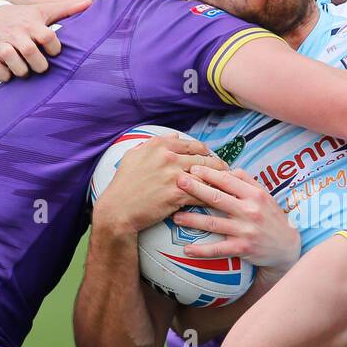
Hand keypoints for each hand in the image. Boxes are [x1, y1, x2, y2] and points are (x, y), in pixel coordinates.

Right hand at [0, 0, 92, 81]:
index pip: (48, 37)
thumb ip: (68, 8)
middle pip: (30, 51)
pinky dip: (2, 74)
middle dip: (39, 64)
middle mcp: (16, 34)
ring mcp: (1, 44)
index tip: (53, 51)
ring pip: (12, 60)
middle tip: (41, 66)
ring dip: (22, 70)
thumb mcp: (44, 10)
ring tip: (25, 69)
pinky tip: (8, 72)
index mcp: (32, 24)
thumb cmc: (24, 17)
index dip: (54, 48)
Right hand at [92, 136, 225, 235]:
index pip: (192, 145)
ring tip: (228, 185)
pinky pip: (202, 194)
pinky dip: (213, 196)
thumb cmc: (124, 184)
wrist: (118, 209)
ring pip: (206, 175)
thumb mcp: (134, 156)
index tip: (211, 156)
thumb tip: (174, 137)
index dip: (205, 151)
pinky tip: (220, 200)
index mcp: (159, 146)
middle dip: (218, 165)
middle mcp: (168, 158)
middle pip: (203, 158)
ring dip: (220, 181)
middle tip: (226, 171)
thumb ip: (154, 144)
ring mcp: (173, 176)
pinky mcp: (177, 195)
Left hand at [173, 165, 300, 269]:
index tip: (191, 168)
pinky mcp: (243, 249)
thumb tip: (226, 169)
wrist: (287, 247)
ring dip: (192, 220)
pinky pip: (218, 249)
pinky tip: (187, 249)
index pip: (228, 180)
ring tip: (175, 217)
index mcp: (255, 194)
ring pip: (214, 223)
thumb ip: (246, 181)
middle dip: (195, 189)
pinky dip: (202, 250)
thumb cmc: (272, 218)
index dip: (209, 173)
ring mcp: (246, 230)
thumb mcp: (264, 195)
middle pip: (217, 198)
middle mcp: (250, 211)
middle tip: (177, 182)